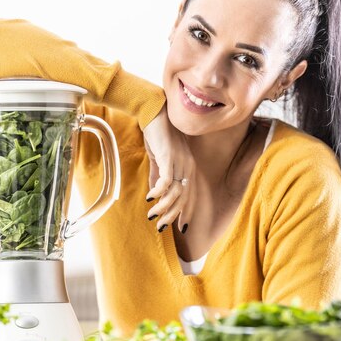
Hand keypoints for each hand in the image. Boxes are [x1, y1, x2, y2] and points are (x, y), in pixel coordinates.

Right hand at [143, 105, 195, 232]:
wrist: (154, 113)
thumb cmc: (157, 135)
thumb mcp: (159, 159)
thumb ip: (158, 176)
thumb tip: (155, 193)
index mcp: (188, 168)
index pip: (190, 196)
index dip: (185, 213)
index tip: (180, 228)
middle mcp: (188, 167)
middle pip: (184, 198)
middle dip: (172, 216)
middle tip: (160, 227)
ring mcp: (180, 162)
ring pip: (175, 193)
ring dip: (163, 207)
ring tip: (152, 216)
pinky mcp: (169, 157)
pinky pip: (166, 181)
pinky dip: (158, 192)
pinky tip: (150, 198)